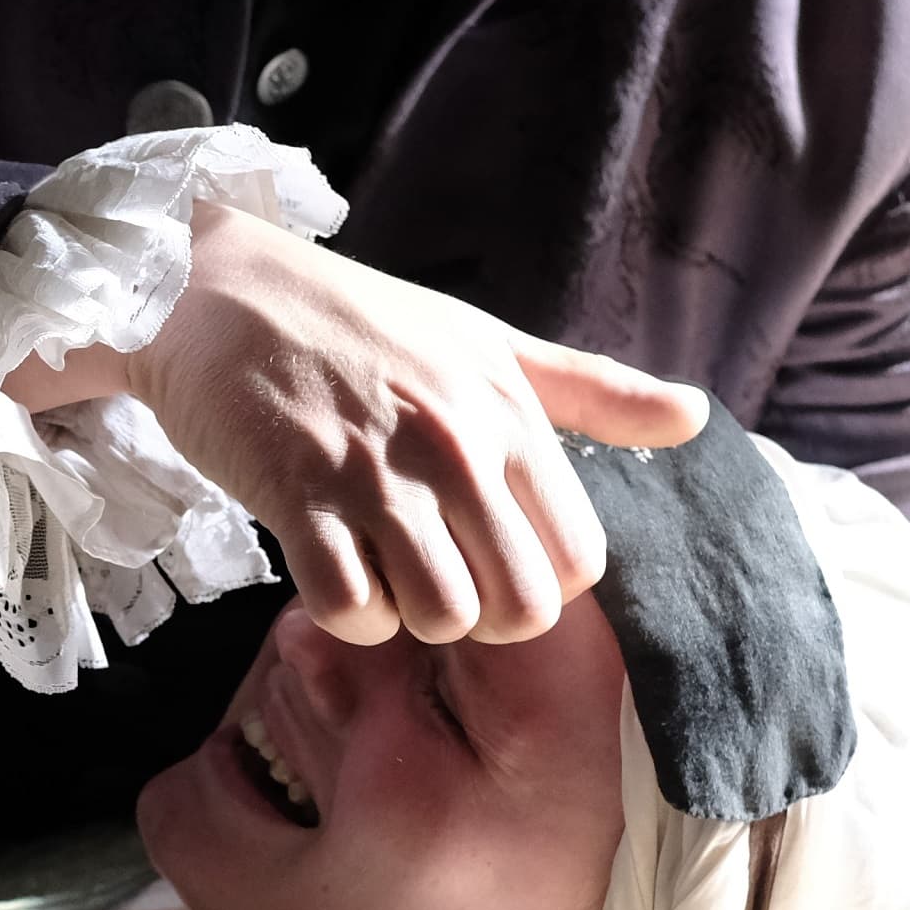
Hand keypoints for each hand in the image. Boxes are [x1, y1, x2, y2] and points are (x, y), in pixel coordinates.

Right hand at [123, 202, 705, 645]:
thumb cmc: (356, 320)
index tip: (488, 558)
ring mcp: (378, 474)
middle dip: (481, 617)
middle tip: (435, 577)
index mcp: (510, 413)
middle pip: (521, 609)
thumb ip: (591, 390)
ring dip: (410, 618)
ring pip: (441, 618)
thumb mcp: (485, 340)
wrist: (212, 290)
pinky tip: (332, 568)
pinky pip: (352, 610)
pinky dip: (346, 614)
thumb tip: (696, 416)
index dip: (537, 582)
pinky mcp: (300, 497)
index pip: (579, 562)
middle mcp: (457, 446)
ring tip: (381, 569)